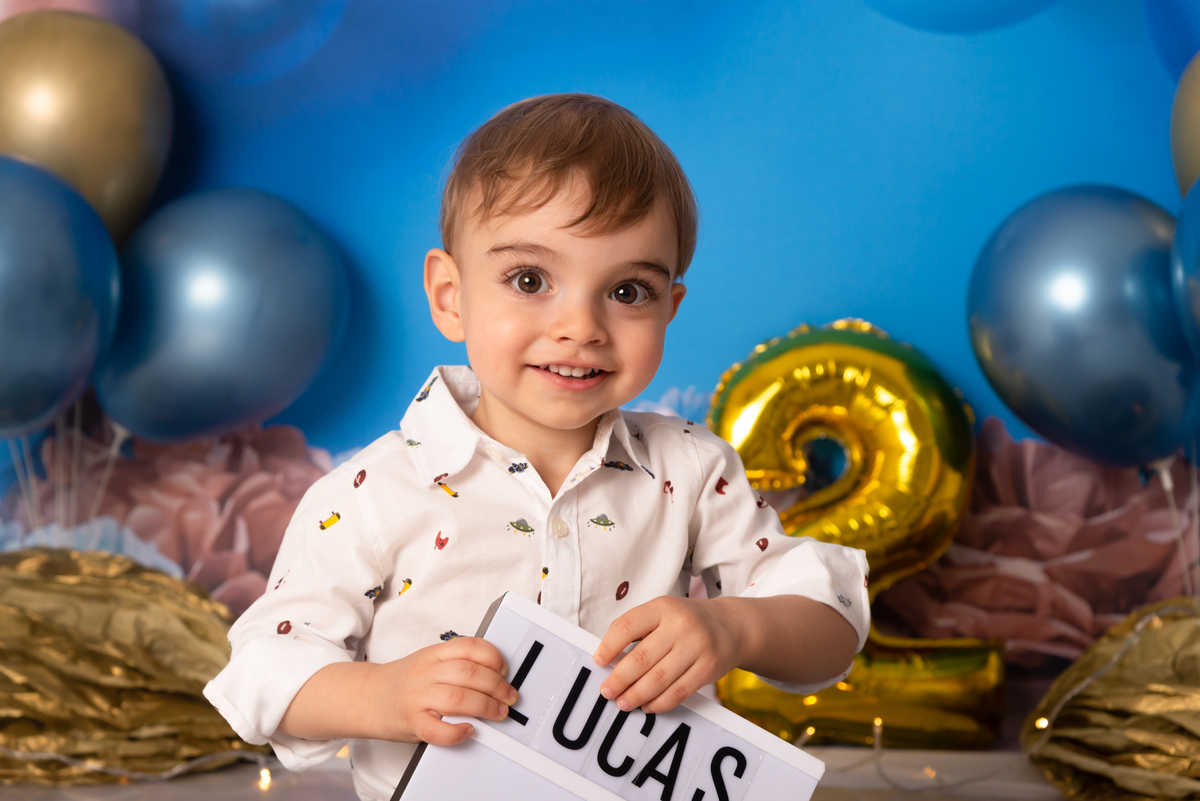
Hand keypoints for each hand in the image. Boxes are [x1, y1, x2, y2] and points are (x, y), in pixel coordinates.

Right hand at [368, 636, 516, 745]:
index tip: (504, 670)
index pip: (469, 647)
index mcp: (432, 654)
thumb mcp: (427, 661)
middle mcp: (425, 673)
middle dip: (497, 686)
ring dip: (486, 707)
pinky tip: (468, 730)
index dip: (493, 657)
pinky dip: (457, 732)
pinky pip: (437, 730)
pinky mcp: (412, 723)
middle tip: (509, 696)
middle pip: (469, 673)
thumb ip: (455, 663)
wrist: (366, 697)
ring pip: (459, 698)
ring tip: (498, 712)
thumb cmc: (402, 682)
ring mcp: (417, 698)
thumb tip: (494, 674)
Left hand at [592, 596, 746, 713]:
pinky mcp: (708, 668)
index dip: (609, 646)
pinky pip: (678, 692)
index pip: (627, 626)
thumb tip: (607, 658)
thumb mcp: (663, 612)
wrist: (732, 625)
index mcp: (662, 607)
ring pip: (659, 679)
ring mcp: (696, 647)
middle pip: (641, 658)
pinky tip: (648, 706)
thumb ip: (638, 629)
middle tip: (606, 691)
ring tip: (623, 702)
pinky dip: (659, 703)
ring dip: (636, 695)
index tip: (598, 661)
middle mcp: (680, 625)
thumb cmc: (688, 621)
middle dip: (619, 679)